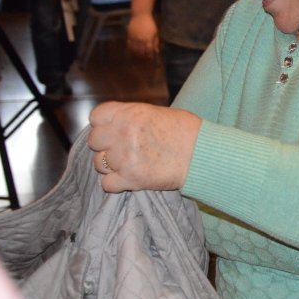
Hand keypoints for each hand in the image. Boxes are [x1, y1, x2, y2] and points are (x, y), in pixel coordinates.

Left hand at [87, 101, 201, 192]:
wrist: (204, 155)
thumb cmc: (188, 131)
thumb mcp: (159, 114)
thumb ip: (133, 117)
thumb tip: (118, 124)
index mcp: (130, 114)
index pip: (97, 116)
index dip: (103, 124)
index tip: (112, 130)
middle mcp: (123, 134)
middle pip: (94, 141)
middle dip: (105, 145)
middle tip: (122, 149)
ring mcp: (124, 158)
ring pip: (98, 164)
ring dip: (110, 165)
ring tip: (129, 164)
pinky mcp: (130, 180)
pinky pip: (106, 184)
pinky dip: (116, 184)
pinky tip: (129, 178)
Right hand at [126, 14, 159, 59]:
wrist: (140, 15)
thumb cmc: (150, 23)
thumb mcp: (155, 32)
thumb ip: (155, 42)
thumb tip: (156, 50)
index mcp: (149, 38)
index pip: (149, 50)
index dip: (150, 55)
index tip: (151, 58)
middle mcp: (141, 39)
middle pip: (141, 51)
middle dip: (143, 56)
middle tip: (144, 59)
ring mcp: (134, 37)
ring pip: (134, 49)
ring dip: (136, 54)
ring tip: (138, 57)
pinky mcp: (129, 35)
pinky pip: (129, 44)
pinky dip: (130, 49)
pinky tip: (132, 51)